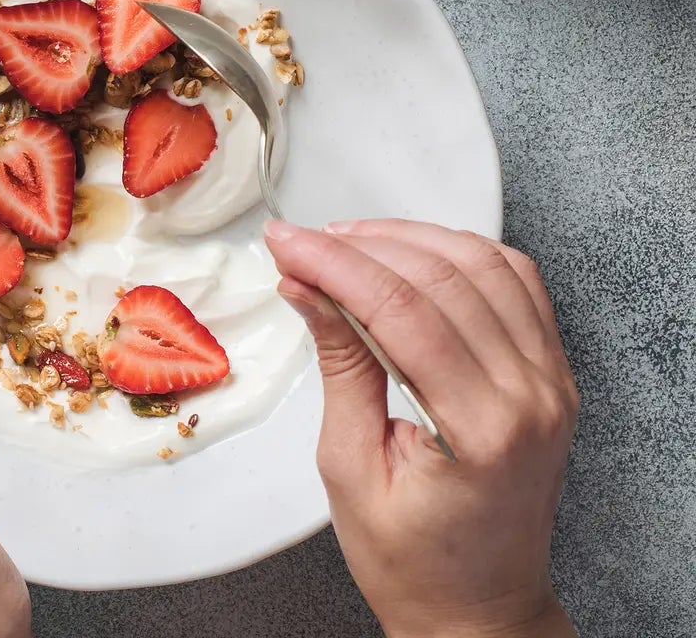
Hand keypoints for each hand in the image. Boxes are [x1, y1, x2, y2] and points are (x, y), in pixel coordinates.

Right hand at [265, 219, 577, 637]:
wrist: (480, 610)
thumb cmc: (416, 563)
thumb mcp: (351, 468)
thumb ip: (340, 365)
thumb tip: (308, 285)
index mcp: (481, 431)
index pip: (402, 310)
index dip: (334, 264)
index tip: (286, 243)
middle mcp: (531, 398)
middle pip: (442, 277)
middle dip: (359, 245)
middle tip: (301, 243)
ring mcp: (551, 382)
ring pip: (484, 263)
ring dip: (409, 238)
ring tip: (348, 241)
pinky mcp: (552, 373)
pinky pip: (516, 282)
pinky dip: (461, 251)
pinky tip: (413, 252)